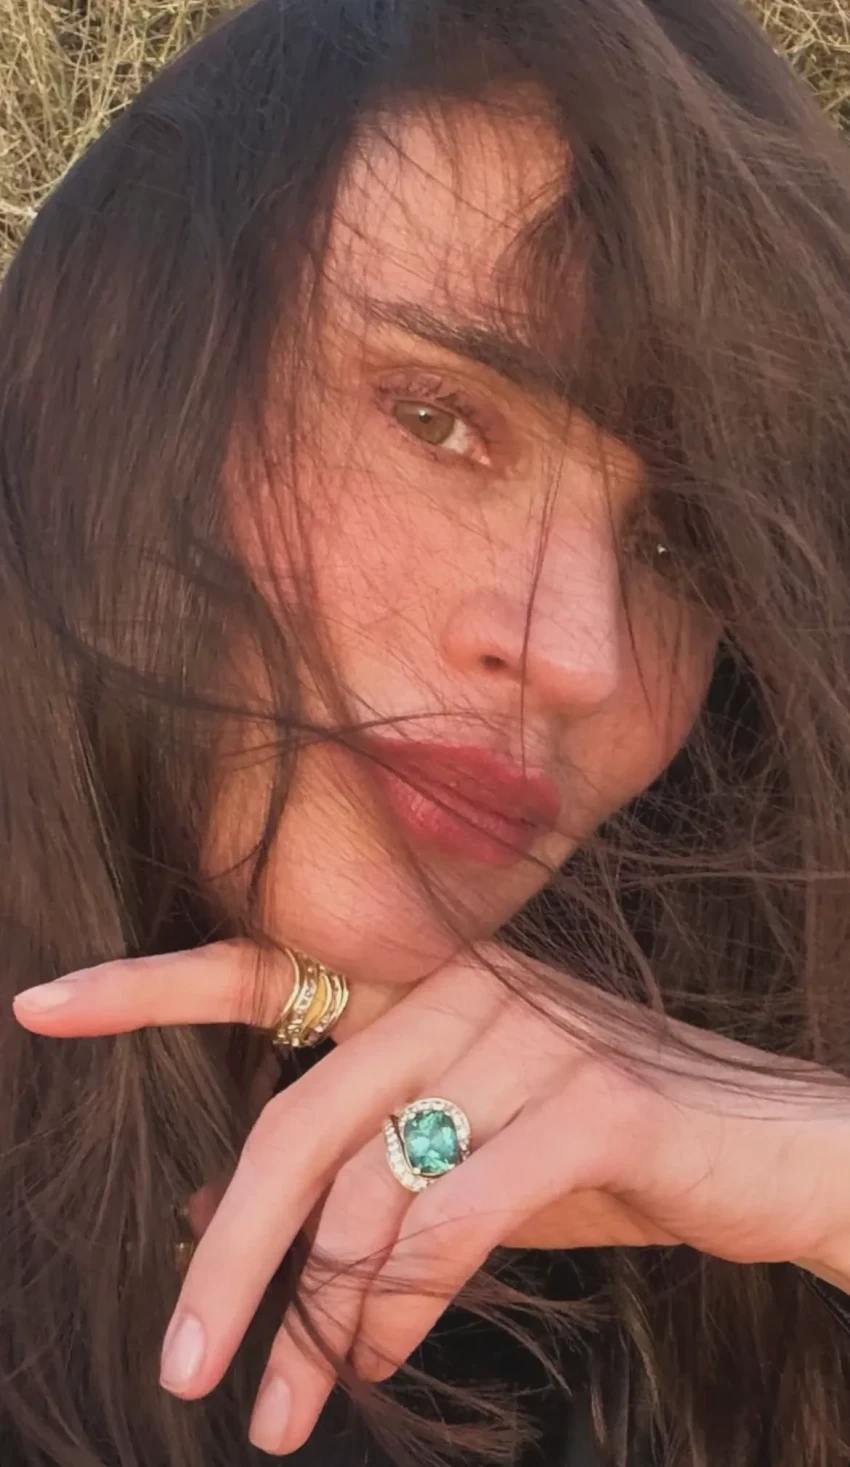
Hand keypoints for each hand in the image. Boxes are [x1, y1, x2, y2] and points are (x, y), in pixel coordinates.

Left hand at [13, 941, 849, 1456]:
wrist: (771, 1147)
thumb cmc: (599, 1148)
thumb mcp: (464, 1149)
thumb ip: (363, 1176)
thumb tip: (235, 1249)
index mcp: (420, 984)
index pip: (261, 971)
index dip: (145, 988)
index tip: (38, 1006)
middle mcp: (461, 987)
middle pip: (295, 1125)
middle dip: (226, 1259)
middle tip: (188, 1370)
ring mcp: (526, 1036)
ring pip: (368, 1193)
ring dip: (325, 1318)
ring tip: (308, 1392)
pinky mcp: (587, 1103)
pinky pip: (446, 1224)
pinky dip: (396, 1310)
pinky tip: (378, 1360)